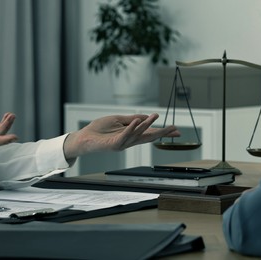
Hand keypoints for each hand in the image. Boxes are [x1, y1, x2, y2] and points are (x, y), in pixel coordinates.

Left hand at [63, 113, 179, 158]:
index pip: (150, 133)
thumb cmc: (99, 129)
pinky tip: (138, 120)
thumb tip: (146, 117)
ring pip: (138, 134)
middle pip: (149, 137)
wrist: (84, 137)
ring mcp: (123, 143)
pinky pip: (125, 135)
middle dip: (162, 133)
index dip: (163, 132)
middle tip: (175, 129)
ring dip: (147, 124)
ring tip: (155, 116)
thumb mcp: (118, 120)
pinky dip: (132, 128)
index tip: (176, 130)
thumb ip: (132, 119)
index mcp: (132, 135)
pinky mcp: (114, 144)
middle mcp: (130, 141)